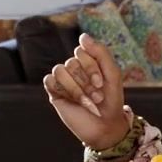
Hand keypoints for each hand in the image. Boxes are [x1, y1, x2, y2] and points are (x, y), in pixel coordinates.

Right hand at [43, 34, 129, 150]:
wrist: (105, 125)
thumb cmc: (111, 100)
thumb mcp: (112, 74)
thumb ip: (100, 52)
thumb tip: (83, 35)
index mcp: (88, 61)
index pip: (82, 50)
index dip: (91, 67)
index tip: (101, 83)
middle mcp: (74, 68)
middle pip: (72, 62)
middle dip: (86, 82)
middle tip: (97, 97)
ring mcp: (63, 80)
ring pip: (60, 70)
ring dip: (76, 89)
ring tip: (87, 101)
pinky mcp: (54, 92)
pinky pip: (50, 81)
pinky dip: (64, 91)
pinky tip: (73, 102)